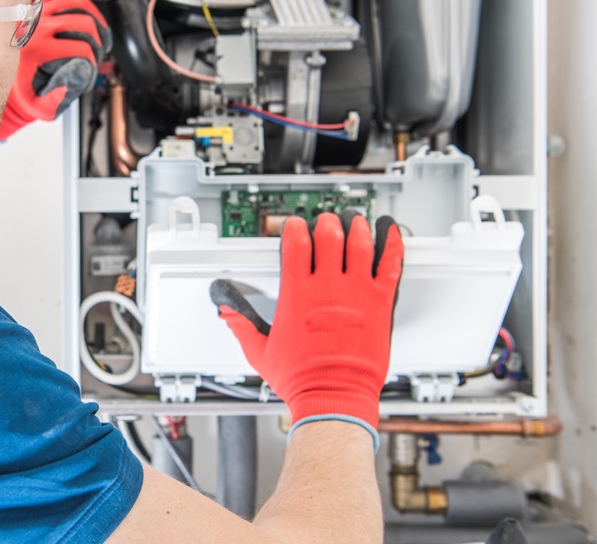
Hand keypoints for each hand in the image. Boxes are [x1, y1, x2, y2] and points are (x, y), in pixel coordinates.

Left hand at [0, 0, 110, 140]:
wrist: (1, 72)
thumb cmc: (22, 88)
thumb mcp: (36, 104)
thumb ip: (54, 101)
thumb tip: (71, 85)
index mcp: (38, 50)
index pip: (81, 48)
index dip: (94, 61)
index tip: (91, 69)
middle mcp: (37, 26)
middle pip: (83, 22)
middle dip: (98, 41)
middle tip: (98, 53)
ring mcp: (38, 11)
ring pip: (77, 1)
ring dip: (95, 16)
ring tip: (98, 33)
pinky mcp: (39, 2)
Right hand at [209, 212, 403, 445]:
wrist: (334, 397)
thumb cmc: (301, 379)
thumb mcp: (260, 352)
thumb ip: (242, 326)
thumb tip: (227, 312)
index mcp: (297, 295)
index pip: (295, 244)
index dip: (294, 228)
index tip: (294, 226)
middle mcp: (327, 288)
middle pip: (328, 236)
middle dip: (326, 223)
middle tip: (326, 222)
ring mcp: (356, 293)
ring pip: (359, 244)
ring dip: (356, 227)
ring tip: (354, 221)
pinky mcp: (380, 304)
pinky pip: (390, 265)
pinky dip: (392, 245)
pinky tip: (390, 233)